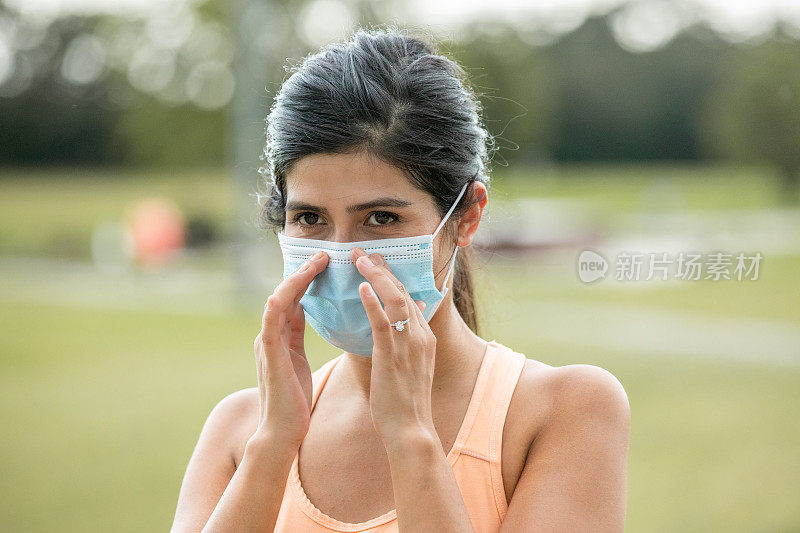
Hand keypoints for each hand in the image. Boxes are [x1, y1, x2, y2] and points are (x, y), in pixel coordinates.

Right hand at [251, 250, 328, 448]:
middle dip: (303, 272)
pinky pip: (270, 327)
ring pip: (278, 302)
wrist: (282, 432)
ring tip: (314, 263)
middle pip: (286, 294)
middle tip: (323, 254)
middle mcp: (270, 335)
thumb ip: (297, 333)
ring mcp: (267, 344)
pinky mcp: (269, 357)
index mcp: (280, 335)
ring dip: (295, 281)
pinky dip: (275, 307)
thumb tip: (304, 309)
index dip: (307, 278)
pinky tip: (282, 294)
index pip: (294, 298)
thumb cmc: (295, 398)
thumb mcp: (298, 357)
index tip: (326, 261)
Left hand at [351, 247, 437, 444]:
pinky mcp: (392, 356)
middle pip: (403, 292)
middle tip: (364, 252)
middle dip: (384, 269)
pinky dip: (373, 302)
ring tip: (360, 259)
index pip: (409, 298)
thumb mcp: (414, 365)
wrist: (410, 429)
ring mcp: (408, 345)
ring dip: (377, 276)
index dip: (392, 278)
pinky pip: (383, 322)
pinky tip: (362, 287)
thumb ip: (413, 337)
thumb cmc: (406, 401)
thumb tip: (415, 310)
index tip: (377, 262)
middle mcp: (420, 336)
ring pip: (396, 300)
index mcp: (425, 338)